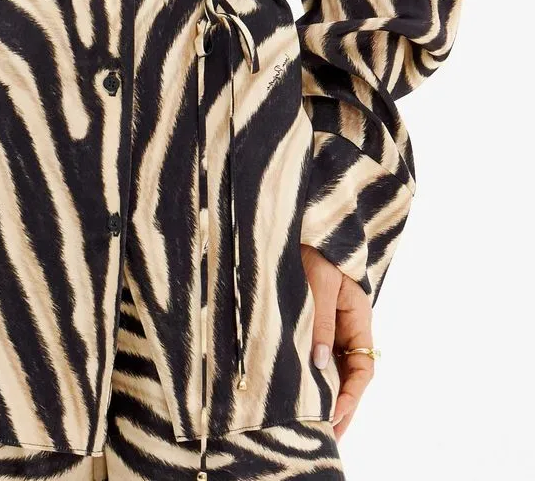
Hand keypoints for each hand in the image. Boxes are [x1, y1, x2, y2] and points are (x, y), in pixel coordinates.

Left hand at [300, 243, 374, 441]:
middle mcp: (349, 325)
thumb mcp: (317, 286)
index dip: (351, 394)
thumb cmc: (313, 250)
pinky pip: (318, 356)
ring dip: (327, 396)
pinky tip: (302, 396)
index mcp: (358, 316)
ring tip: (313, 426)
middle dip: (342, 406)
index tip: (335, 414)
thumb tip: (321, 364)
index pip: (363, 366)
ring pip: (335, 369)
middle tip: (328, 436)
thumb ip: (320, 323)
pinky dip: (314, 378)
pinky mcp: (314, 322)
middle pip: (351, 375)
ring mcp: (332, 325)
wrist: (302, 228)